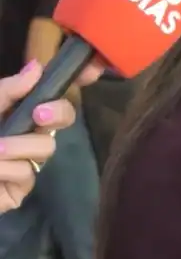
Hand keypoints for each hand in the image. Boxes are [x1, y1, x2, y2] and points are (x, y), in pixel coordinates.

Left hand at [0, 59, 102, 212]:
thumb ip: (8, 90)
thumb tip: (37, 66)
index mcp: (17, 113)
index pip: (53, 95)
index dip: (79, 82)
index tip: (93, 71)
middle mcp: (26, 136)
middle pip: (62, 120)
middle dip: (57, 114)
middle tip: (38, 114)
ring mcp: (24, 165)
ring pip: (44, 149)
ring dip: (17, 146)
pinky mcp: (18, 192)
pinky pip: (26, 174)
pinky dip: (6, 169)